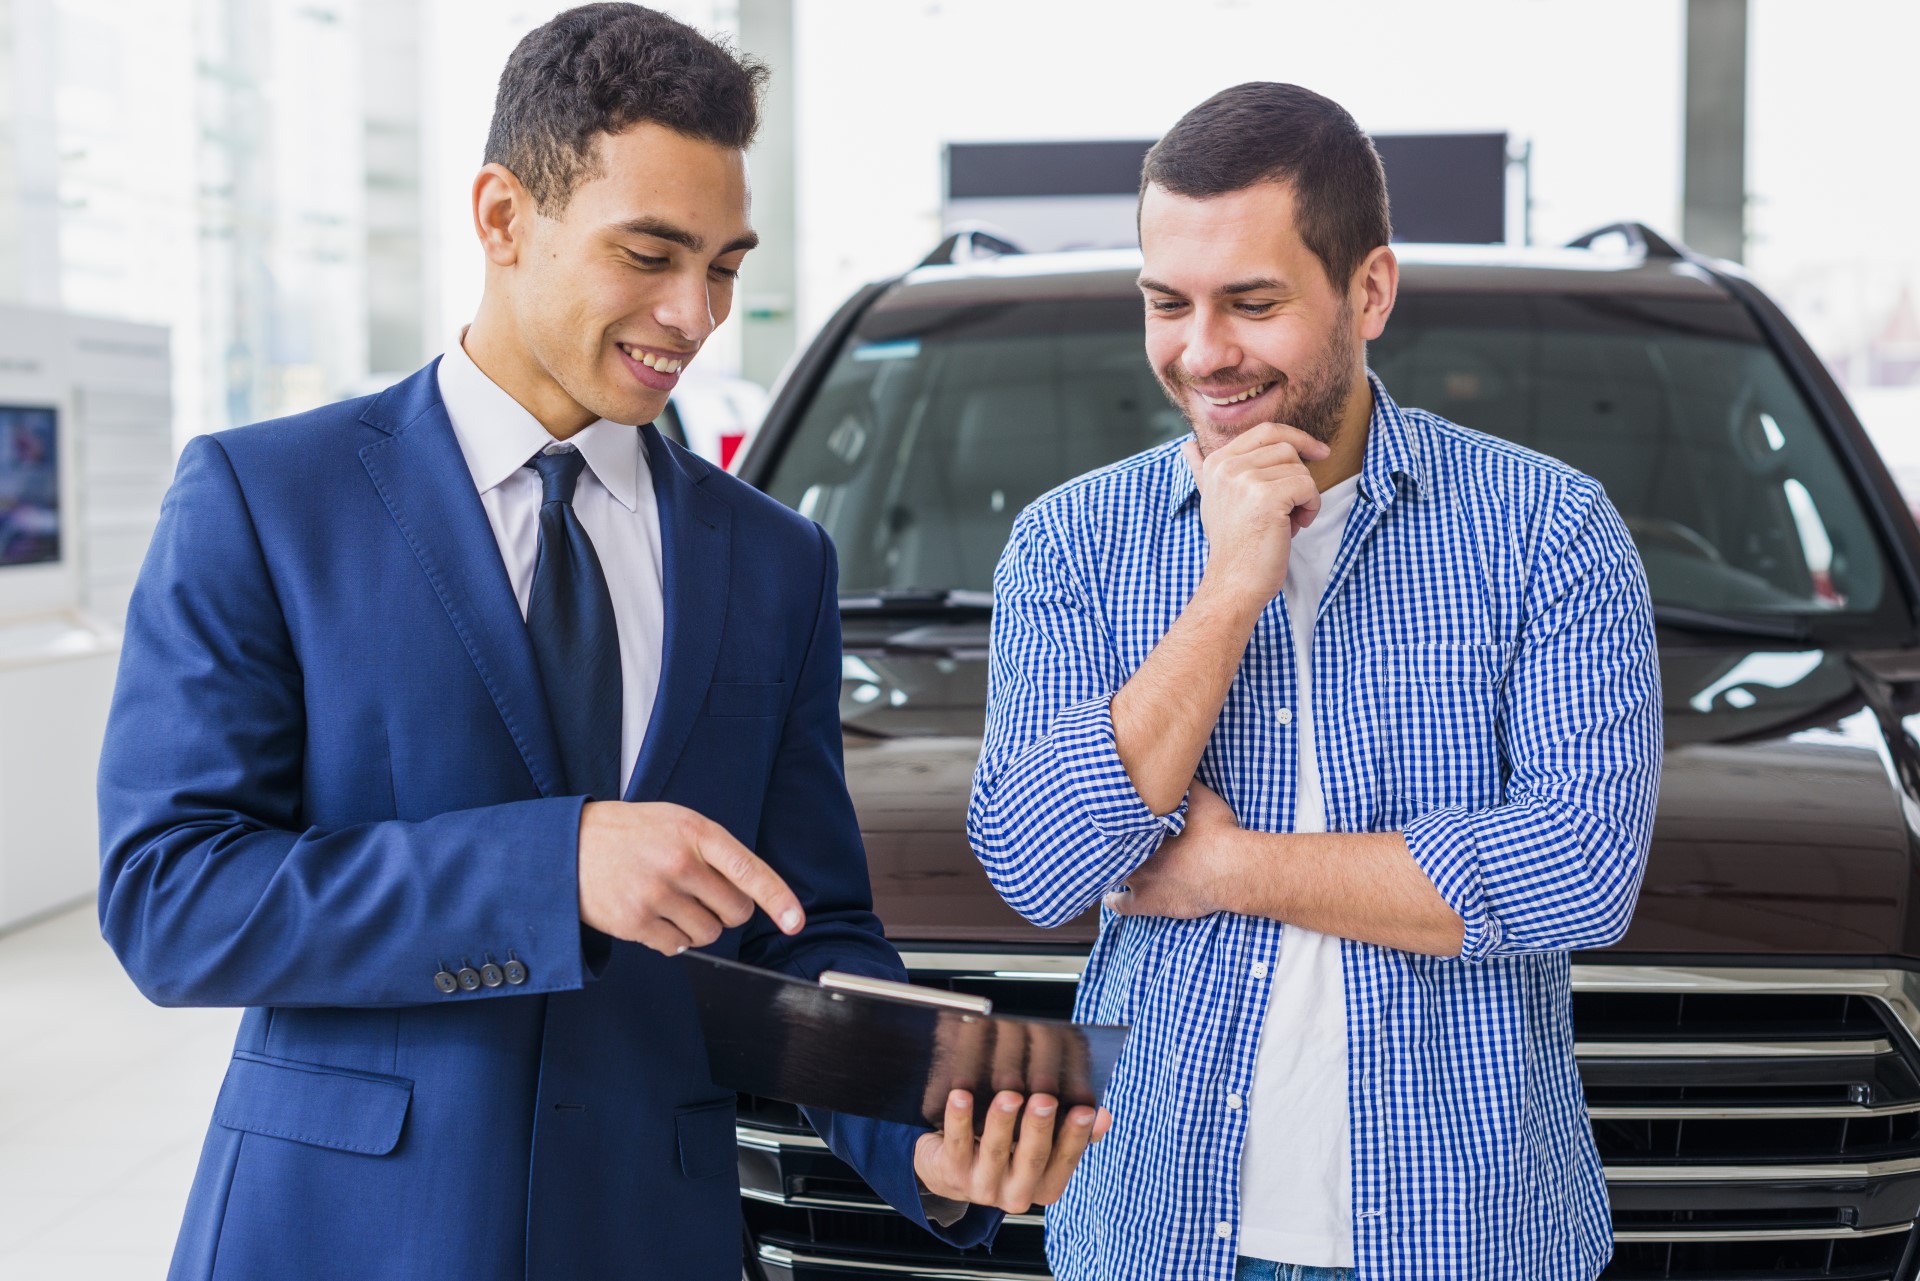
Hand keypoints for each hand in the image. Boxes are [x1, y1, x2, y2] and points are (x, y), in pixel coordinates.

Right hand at [576, 801, 804, 955]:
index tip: (795, 922)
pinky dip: (671, 939)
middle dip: (728, 913)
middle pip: (735, 912)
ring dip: (698, 928)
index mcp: (695, 832)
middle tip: (704, 899)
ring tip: (671, 903)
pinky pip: (676, 948)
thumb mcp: (675, 822)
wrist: (567, 846)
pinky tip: (652, 916)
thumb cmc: (630, 834)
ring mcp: (655, 893)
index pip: (748, 869)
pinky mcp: (634, 922)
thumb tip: (751, 892)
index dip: (778, 899)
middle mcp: (678, 862)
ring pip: (708, 935)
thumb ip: (713, 850)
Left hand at [913, 1089, 1112, 1213]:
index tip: (1084, 1110)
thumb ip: (1073, 1132)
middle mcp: (1016, 1193)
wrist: (949, 1168)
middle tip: (1045, 1099)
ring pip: (996, 1151)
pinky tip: (960, 1096)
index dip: (1075, 1137)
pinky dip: (958, 1119)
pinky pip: (957, 1143)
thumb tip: (1103, 1116)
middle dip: (1039, 1128)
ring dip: (1002, 1121)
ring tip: (1008, 1095)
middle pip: (1032, 1159)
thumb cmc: (1005, 1149)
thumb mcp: (1040, 1144)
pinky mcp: (951, 1173)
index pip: (1065, 1161)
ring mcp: (982, 1187)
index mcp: (1044, 1186)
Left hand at [1105, 780, 1247, 918]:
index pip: (1114, 822)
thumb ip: (1183, 785)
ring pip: (1111, 873)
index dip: (1112, 821)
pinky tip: (1112, 896)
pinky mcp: (1147, 902)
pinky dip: (1113, 900)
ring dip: (1111, 869)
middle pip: (1110, 848)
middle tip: (1108, 841)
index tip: (1111, 817)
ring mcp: (1139, 879)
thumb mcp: (1200, 797)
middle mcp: (1136, 852)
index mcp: (1144, 827)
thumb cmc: (1217, 831)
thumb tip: (1174, 770)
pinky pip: (1118, 903)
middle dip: (1109, 844)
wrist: (1229, 868)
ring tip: (1108, 867)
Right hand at [1188, 424, 1330, 607]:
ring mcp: (1245, 480)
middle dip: (1299, 477)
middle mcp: (1227, 467)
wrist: (1233, 583)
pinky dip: (1311, 508)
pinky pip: (1308, 486)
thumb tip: (1187, 445)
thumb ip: (1202, 471)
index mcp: (1217, 463)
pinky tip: (1295, 527)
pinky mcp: (1266, 497)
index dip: (1297, 438)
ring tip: (1289, 523)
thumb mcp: (1213, 500)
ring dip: (1305, 497)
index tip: (1319, 453)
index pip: (1266, 431)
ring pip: (1299, 468)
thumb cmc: (1233, 545)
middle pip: (1286, 449)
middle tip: (1291, 509)